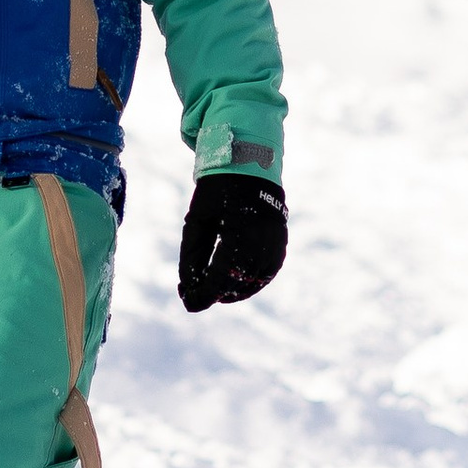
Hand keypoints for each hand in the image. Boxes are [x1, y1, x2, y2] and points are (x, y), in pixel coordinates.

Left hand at [179, 173, 286, 311]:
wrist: (249, 167)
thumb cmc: (217, 191)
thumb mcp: (196, 220)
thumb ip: (191, 255)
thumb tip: (188, 286)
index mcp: (238, 236)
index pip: (218, 280)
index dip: (201, 295)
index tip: (186, 300)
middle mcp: (262, 245)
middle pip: (235, 285)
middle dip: (213, 293)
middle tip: (193, 293)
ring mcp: (275, 247)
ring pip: (252, 284)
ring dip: (231, 290)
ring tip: (211, 288)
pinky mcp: (280, 246)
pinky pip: (265, 275)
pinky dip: (248, 282)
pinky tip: (231, 280)